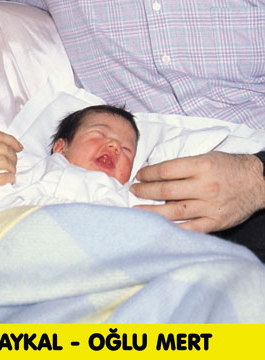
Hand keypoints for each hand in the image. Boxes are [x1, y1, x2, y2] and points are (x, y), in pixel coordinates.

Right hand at [0, 130, 22, 225]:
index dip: (11, 139)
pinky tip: (9, 182)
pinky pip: (0, 178)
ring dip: (13, 168)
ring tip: (12, 174)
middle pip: (2, 147)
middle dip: (14, 156)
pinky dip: (9, 179)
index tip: (18, 147)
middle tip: (15, 164)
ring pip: (4, 161)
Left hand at [130, 151, 264, 231]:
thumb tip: (157, 174)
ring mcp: (209, 206)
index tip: (139, 175)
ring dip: (151, 211)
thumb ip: (184, 166)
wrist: (257, 182)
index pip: (165, 170)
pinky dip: (173, 229)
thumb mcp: (207, 157)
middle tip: (134, 190)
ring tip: (136, 210)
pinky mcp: (216, 222)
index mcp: (200, 166)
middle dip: (145, 191)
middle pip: (165, 191)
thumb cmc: (229, 167)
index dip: (148, 173)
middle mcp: (204, 186)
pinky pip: (191, 228)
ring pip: (173, 211)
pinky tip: (158, 228)